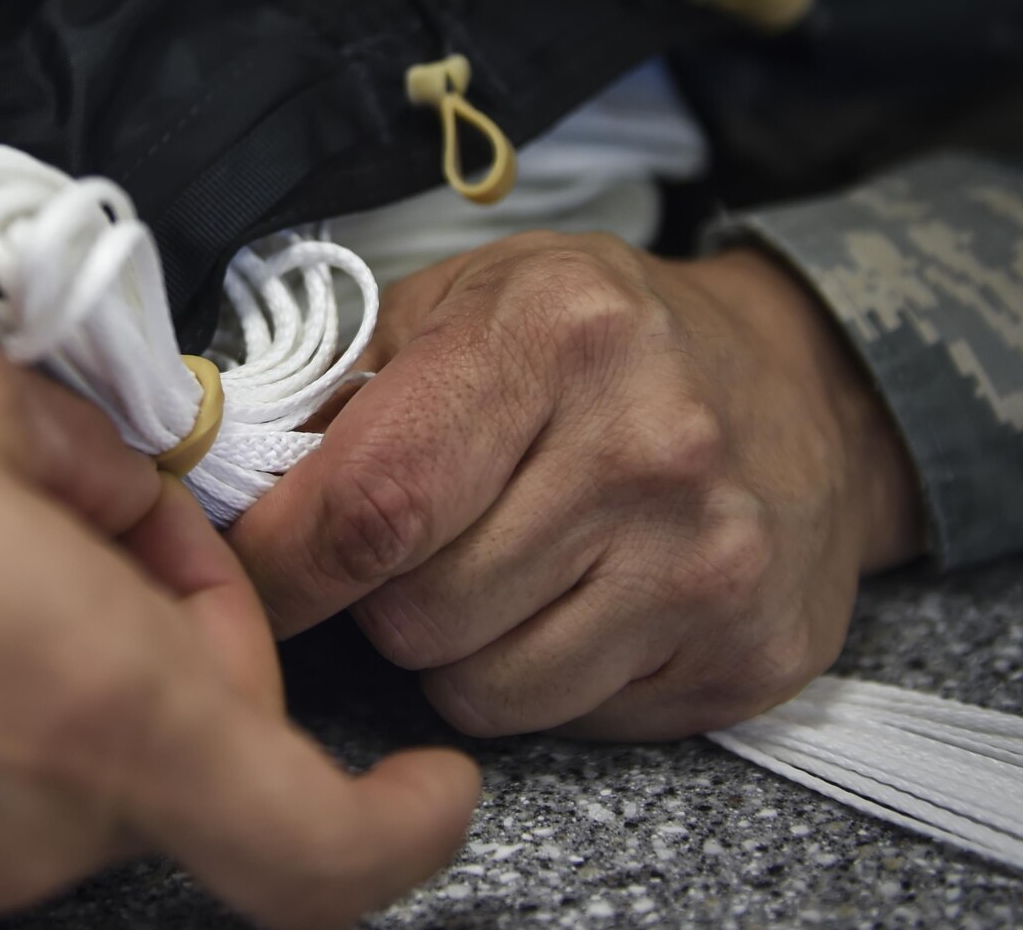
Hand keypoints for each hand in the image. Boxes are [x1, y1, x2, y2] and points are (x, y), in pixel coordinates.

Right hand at [0, 283, 476, 929]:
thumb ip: (107, 473)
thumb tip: (144, 523)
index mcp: (80, 704)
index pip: (310, 844)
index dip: (402, 829)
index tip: (434, 783)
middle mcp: (3, 839)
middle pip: (165, 773)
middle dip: (162, 662)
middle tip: (76, 534)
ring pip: (48, 802)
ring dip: (42, 701)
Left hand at [231, 233, 925, 740]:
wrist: (804, 388)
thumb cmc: (600, 340)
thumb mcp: (467, 301)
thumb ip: (341, 383)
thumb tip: (218, 481)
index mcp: (558, 336)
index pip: (371, 504)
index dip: (279, 564)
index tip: (244, 578)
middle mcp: (647, 449)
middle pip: (414, 614)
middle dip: (378, 596)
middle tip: (420, 540)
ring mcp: (709, 562)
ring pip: (480, 690)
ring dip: (456, 648)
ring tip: (502, 564)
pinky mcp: (749, 654)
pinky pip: (564, 721)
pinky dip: (540, 678)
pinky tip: (578, 600)